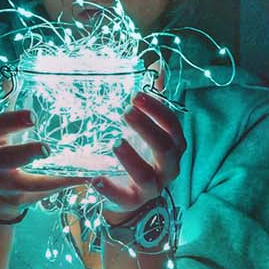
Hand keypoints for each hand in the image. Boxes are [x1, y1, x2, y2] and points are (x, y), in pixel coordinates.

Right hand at [0, 109, 89, 223]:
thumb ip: (9, 110)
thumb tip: (8, 79)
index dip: (13, 122)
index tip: (33, 116)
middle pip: (8, 158)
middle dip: (27, 153)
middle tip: (46, 148)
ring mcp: (7, 185)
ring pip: (30, 184)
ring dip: (55, 178)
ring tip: (81, 171)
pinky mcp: (21, 200)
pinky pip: (44, 193)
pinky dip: (64, 185)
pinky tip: (85, 178)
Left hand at [93, 91, 184, 223]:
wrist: (130, 191)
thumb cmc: (141, 152)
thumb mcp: (147, 127)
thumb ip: (153, 100)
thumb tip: (157, 66)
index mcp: (174, 145)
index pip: (173, 125)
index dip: (157, 109)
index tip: (136, 94)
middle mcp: (168, 167)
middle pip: (165, 148)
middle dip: (147, 128)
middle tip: (125, 111)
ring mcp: (152, 187)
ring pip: (146, 175)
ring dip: (131, 158)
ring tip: (115, 142)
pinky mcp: (133, 201)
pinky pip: (123, 198)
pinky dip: (109, 189)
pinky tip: (95, 179)